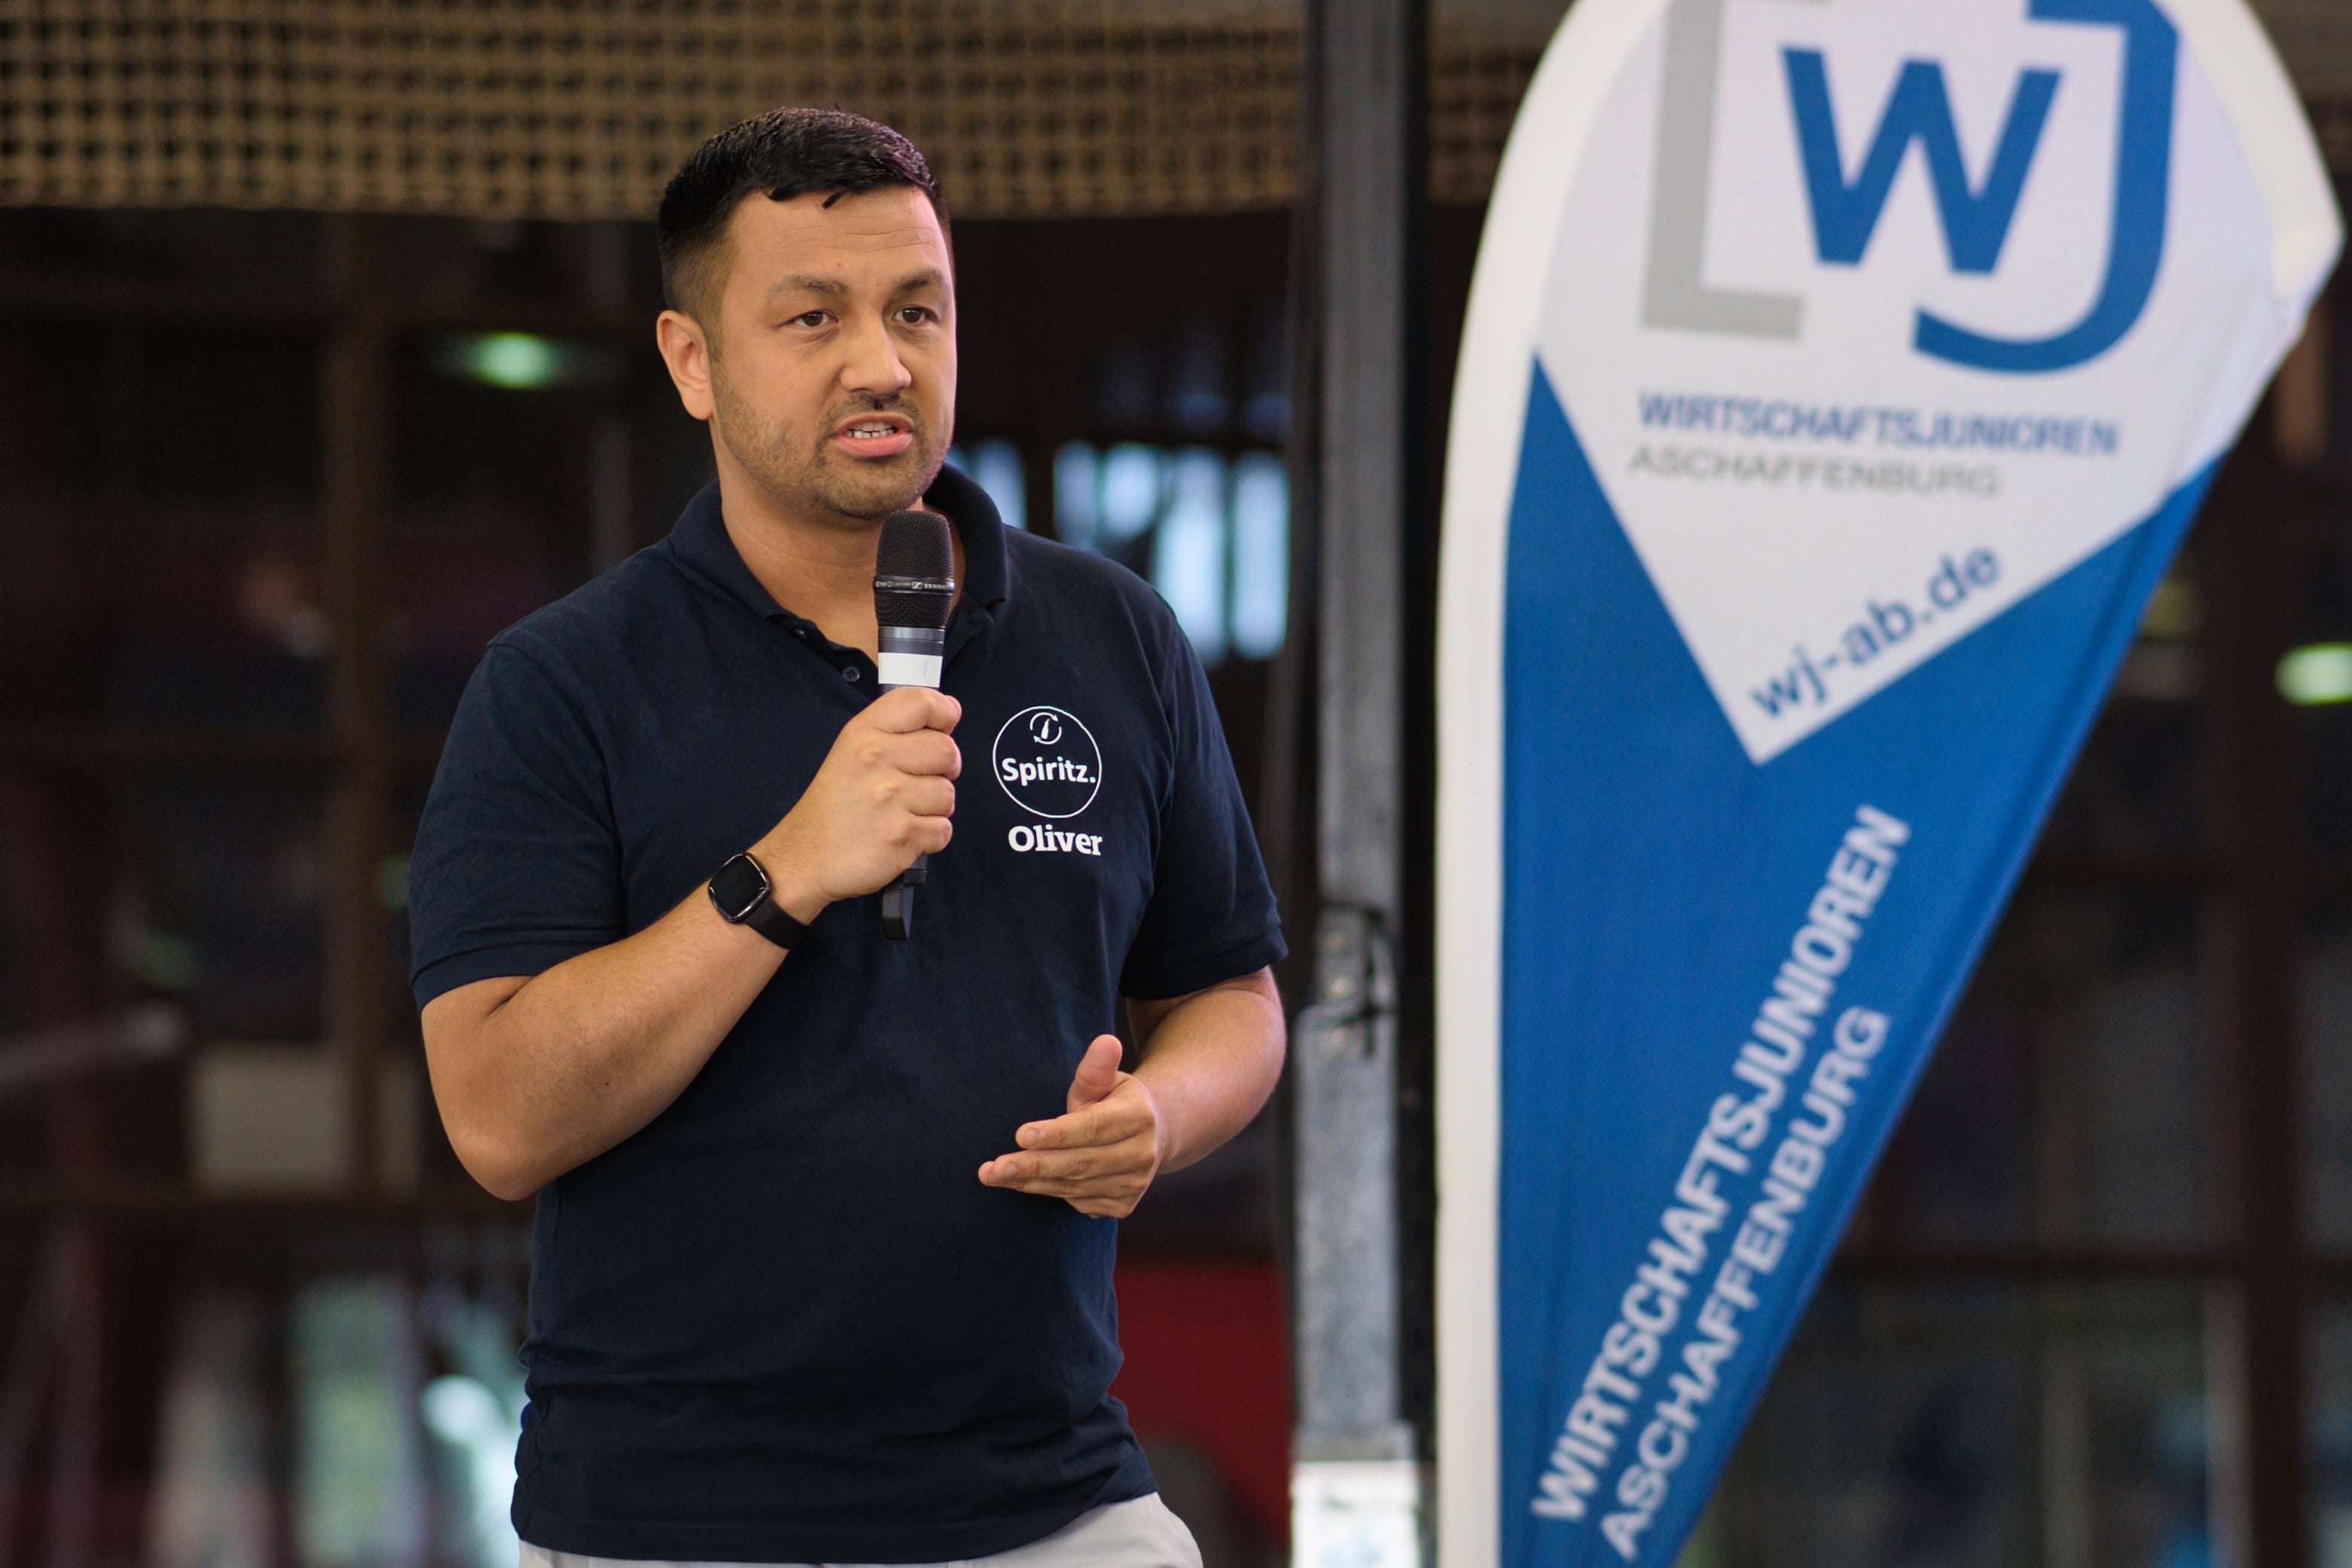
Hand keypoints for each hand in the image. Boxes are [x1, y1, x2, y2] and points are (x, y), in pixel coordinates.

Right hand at [755, 688, 959, 916]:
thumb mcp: (850, 751)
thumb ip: (894, 732)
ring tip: (902, 813)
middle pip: (948, 750)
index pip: (921, 702)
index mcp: (864, 733)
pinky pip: (943, 830)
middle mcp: (876, 759)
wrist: (804, 857)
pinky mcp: (901, 834)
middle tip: (917, 783)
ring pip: (948, 793)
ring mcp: (889, 798)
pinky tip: (901, 835)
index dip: (944, 713)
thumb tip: (949, 714)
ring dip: (934, 808)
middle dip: (943, 769)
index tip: (943, 728)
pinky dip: (929, 838)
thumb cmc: (833, 806)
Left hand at [979, 1035, 1163, 1217]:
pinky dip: (1045, 1192)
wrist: (1151, 1137)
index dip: (1056, 1134)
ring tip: (993, 1175)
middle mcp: (1141, 1155)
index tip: (1020, 1134)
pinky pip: (1077, 1201)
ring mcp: (1133, 1185)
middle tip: (995, 1167)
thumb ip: (1097, 1068)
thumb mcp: (1108, 1080)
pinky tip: (1020, 1183)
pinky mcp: (1122, 1206)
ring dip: (1030, 1182)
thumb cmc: (1116, 1102)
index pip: (1093, 1127)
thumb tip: (1106, 1041)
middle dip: (1034, 1165)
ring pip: (1074, 1186)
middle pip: (1080, 1162)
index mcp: (1139, 1117)